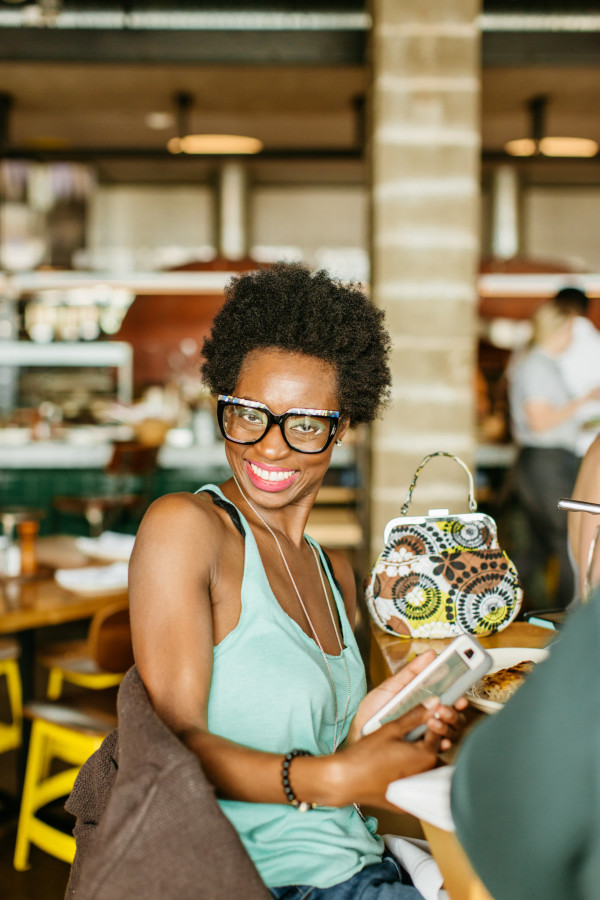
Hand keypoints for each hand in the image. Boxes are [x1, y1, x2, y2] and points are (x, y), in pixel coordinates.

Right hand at [332, 700, 460, 809]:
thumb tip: (434, 702)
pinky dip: (415, 778)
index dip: (431, 725)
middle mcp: (427, 776)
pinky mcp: (408, 803)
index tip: (421, 721)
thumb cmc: (367, 754)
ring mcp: (417, 792)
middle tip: (411, 738)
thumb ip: (415, 716)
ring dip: (424, 762)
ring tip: (403, 754)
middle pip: (436, 755)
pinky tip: (398, 771)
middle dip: (429, 744)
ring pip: (429, 772)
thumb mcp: (392, 729)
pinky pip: (418, 788)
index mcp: (426, 756)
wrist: (346, 780)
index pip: (438, 735)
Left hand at [345, 650, 466, 748]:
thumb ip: (411, 672)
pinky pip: (438, 751)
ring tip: (432, 721)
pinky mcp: (419, 752)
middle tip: (442, 707)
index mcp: (424, 701)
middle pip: (454, 716)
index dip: (460, 696)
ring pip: (450, 732)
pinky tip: (436, 740)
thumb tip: (431, 654)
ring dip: (447, 726)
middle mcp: (428, 718)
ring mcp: (425, 735)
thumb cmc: (373, 711)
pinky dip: (441, 744)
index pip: (450, 699)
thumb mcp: (391, 686)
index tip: (460, 695)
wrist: (356, 734)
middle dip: (453, 712)